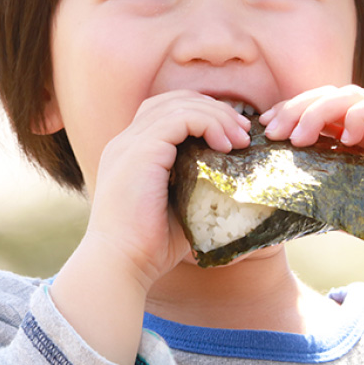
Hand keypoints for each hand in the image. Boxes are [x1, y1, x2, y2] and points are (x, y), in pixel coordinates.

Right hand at [86, 90, 252, 286]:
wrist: (120, 264)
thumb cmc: (149, 247)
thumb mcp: (179, 207)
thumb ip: (197, 187)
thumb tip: (236, 184)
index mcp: (131, 152)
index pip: (166, 111)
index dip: (202, 114)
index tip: (233, 136)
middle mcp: (126, 141)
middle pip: (174, 100)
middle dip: (214, 109)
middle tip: (243, 132)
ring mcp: (130, 143)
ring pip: (180, 104)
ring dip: (217, 116)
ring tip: (240, 140)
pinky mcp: (140, 151)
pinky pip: (180, 118)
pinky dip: (208, 123)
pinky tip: (225, 145)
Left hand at [259, 85, 363, 236]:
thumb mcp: (340, 207)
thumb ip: (314, 196)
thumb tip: (271, 202)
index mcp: (351, 139)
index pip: (316, 109)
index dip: (289, 110)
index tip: (265, 126)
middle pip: (330, 96)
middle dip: (297, 107)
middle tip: (275, 130)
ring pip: (352, 97)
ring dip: (320, 110)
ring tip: (301, 137)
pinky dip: (361, 115)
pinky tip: (345, 136)